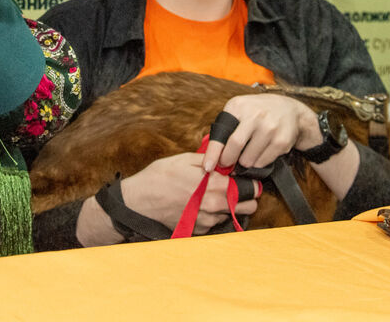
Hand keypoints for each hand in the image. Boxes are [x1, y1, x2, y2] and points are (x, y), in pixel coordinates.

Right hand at [76, 152, 260, 244]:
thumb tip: (226, 161)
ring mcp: (208, 221)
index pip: (248, 188)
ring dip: (228, 206)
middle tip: (235, 189)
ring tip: (212, 196)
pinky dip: (213, 215)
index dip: (250, 183)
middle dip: (245, 197)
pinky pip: (215, 223)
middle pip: (248, 206)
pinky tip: (200, 205)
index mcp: (215, 186)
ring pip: (232, 215)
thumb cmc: (160, 177)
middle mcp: (215, 206)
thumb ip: (209, 161)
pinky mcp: (199, 230)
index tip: (246, 179)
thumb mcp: (184, 159)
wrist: (140, 201)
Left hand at [201, 93, 318, 172]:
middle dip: (228, 160)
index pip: (221, 134)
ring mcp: (270, 128)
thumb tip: (212, 154)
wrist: (289, 109)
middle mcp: (255, 116)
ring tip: (246, 155)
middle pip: (235, 146)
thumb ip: (225, 127)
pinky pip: (262, 162)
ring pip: (249, 159)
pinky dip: (257, 163)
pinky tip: (259, 152)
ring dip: (244, 162)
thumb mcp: (239, 109)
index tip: (207, 166)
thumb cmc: (258, 111)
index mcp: (239, 107)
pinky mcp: (281, 141)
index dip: (213, 153)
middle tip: (226, 164)